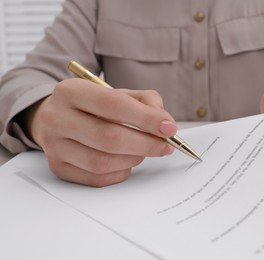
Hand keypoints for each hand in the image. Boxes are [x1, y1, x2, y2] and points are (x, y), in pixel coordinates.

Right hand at [26, 78, 175, 186]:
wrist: (59, 118)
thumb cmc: (95, 106)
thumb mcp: (118, 93)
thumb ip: (145, 102)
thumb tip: (165, 123)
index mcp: (71, 91)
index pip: (112, 104)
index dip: (145, 118)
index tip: (169, 128)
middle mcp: (56, 118)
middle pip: (108, 137)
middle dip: (145, 144)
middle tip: (165, 146)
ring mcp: (54, 146)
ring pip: (102, 162)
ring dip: (134, 159)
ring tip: (145, 151)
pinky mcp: (58, 168)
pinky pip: (97, 178)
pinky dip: (120, 172)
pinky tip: (127, 162)